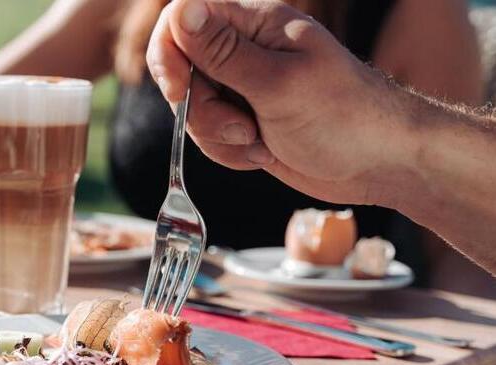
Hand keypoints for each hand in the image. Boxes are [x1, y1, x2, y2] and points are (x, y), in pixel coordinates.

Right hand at [146, 0, 418, 206]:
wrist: (380, 165)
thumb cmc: (344, 117)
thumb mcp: (278, 84)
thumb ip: (223, 51)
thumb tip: (181, 9)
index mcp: (256, 24)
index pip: (183, 18)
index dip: (169, 53)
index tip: (178, 91)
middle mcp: (244, 51)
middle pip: (182, 71)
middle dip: (200, 109)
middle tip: (240, 128)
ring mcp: (244, 88)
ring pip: (193, 109)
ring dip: (218, 136)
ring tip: (260, 142)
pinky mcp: (245, 121)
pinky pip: (210, 136)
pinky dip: (229, 152)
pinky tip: (263, 154)